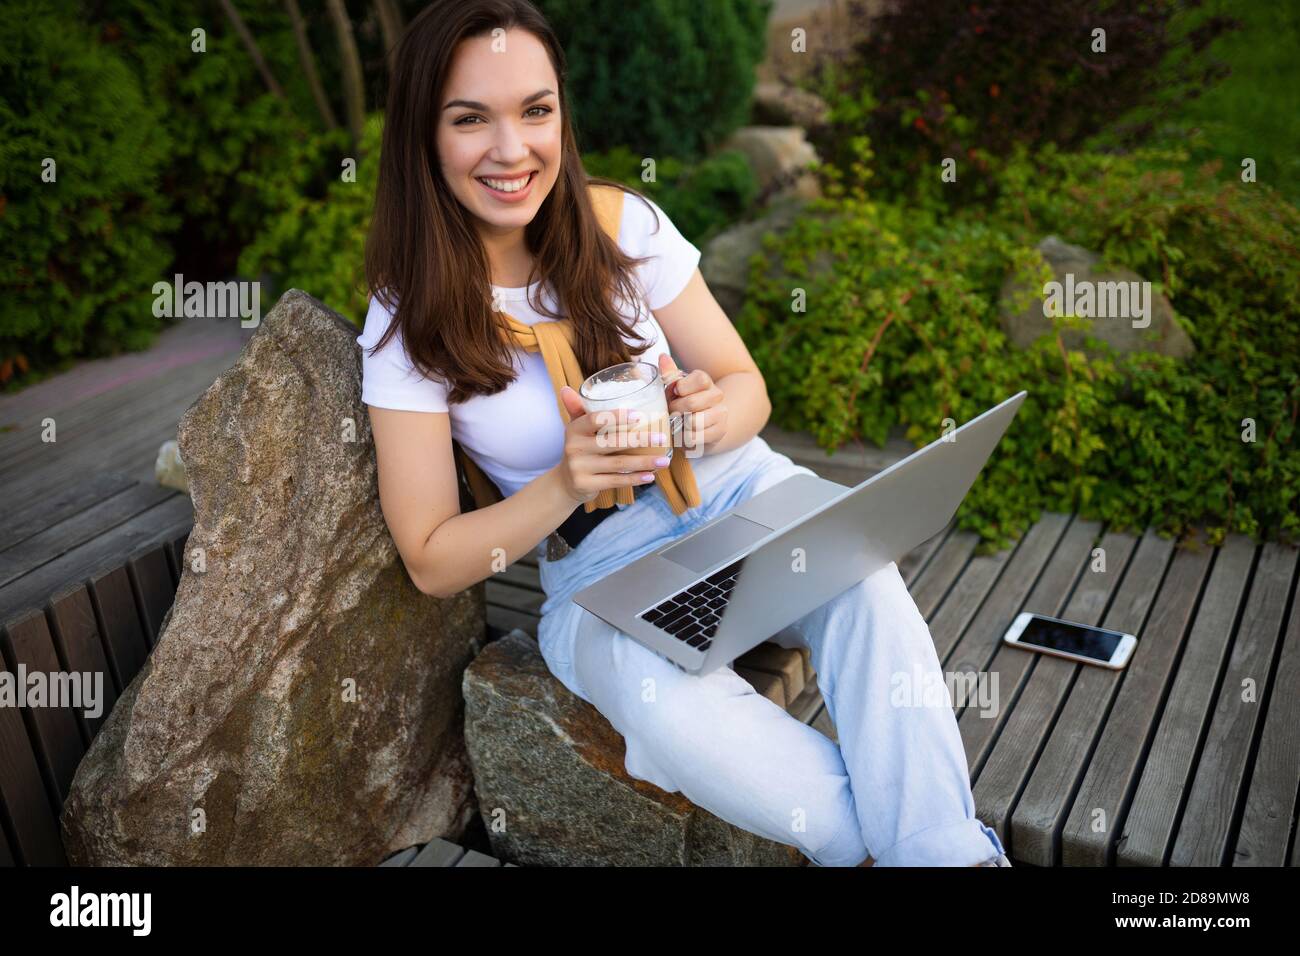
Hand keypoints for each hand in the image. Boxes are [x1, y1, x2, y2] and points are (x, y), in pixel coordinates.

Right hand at [554, 386, 672, 504]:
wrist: (566, 482)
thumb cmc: (580, 448)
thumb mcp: (577, 428)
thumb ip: (579, 408)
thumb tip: (566, 389)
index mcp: (575, 428)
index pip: (596, 419)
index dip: (617, 417)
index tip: (639, 416)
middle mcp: (574, 447)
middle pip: (612, 442)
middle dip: (641, 440)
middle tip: (662, 437)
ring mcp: (579, 467)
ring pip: (618, 463)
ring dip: (644, 462)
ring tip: (663, 461)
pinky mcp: (586, 484)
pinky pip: (615, 481)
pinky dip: (635, 479)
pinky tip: (650, 476)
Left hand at [658, 353, 726, 454]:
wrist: (702, 424)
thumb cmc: (683, 403)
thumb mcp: (674, 389)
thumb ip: (669, 375)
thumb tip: (662, 357)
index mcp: (705, 381)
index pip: (700, 379)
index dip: (683, 388)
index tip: (676, 393)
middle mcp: (717, 395)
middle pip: (692, 403)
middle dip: (676, 410)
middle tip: (672, 413)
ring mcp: (721, 413)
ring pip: (694, 422)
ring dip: (680, 425)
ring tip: (679, 424)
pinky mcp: (720, 431)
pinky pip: (696, 437)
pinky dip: (685, 438)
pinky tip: (685, 434)